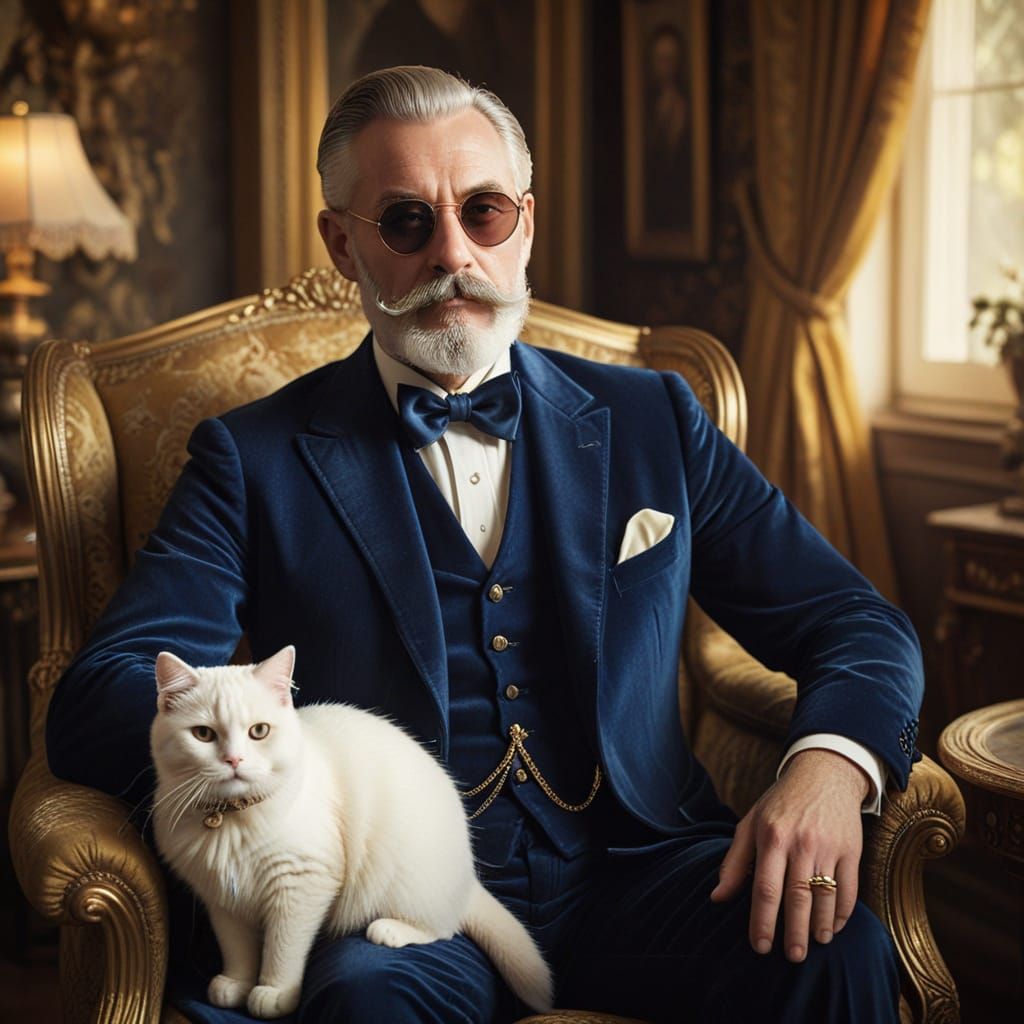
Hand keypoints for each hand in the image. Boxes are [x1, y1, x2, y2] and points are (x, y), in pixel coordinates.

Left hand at [709, 748, 869, 962]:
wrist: (824, 774)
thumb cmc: (781, 802)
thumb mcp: (751, 823)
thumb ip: (735, 861)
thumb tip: (717, 897)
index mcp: (771, 836)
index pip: (765, 887)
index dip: (762, 920)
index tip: (760, 946)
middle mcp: (800, 843)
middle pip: (797, 897)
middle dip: (794, 932)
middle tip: (791, 956)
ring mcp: (828, 847)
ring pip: (825, 896)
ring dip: (820, 925)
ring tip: (815, 944)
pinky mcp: (852, 849)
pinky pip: (849, 888)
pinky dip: (842, 912)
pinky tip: (834, 926)